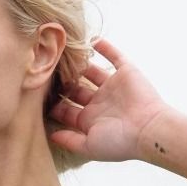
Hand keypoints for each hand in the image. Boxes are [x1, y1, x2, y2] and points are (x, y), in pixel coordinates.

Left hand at [47, 38, 170, 161]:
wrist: (149, 130)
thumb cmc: (119, 142)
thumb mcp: (89, 146)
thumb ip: (69, 140)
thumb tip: (50, 135)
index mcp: (90, 120)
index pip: (66, 110)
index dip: (53, 104)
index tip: (37, 95)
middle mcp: (100, 102)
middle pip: (75, 89)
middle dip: (62, 83)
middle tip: (45, 72)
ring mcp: (113, 87)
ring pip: (91, 71)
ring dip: (79, 64)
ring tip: (63, 54)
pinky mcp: (126, 73)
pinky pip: (114, 56)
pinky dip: (104, 47)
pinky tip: (91, 38)